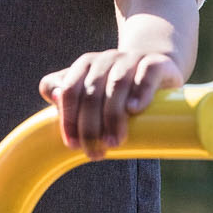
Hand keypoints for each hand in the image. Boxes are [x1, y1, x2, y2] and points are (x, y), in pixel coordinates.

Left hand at [38, 49, 184, 159]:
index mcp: (85, 65)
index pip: (69, 90)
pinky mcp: (156, 63)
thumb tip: (56, 98)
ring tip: (114, 142)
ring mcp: (131, 59)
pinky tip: (134, 109)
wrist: (157, 67)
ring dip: (113, 116)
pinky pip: (146, 74)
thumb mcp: (90, 92)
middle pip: (91, 92)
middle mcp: (106, 59)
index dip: (68, 118)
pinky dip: (139, 92)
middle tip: (95, 153)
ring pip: (117, 84)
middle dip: (90, 127)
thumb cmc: (115, 88)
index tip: (73, 145)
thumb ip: (68, 97)